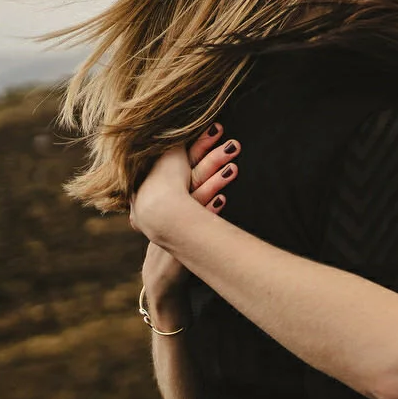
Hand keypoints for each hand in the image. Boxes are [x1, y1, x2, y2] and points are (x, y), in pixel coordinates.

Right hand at [131, 124, 239, 241]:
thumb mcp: (185, 205)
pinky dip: (208, 209)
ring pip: (195, 194)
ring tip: (234, 168)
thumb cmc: (178, 234)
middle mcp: (168, 201)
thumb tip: (216, 157)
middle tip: (232, 142)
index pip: (184, 161)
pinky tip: (222, 199)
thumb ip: (195, 182)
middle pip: (191, 173)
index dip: (200, 144)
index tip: (216, 126)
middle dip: (210, 155)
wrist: (162, 272)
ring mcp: (174, 219)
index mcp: (169, 190)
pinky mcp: (181, 239)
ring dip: (214, 180)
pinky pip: (196, 222)